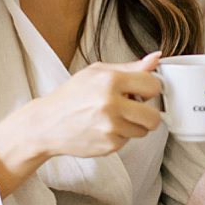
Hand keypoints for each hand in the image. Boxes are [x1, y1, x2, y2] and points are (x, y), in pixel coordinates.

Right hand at [0, 52, 162, 195]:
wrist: (47, 124)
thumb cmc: (72, 96)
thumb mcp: (97, 72)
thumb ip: (130, 67)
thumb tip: (156, 59)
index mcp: (110, 80)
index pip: (153, 86)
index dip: (149, 89)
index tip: (141, 92)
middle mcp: (111, 104)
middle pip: (154, 117)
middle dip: (147, 114)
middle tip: (131, 108)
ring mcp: (110, 127)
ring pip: (143, 131)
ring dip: (132, 125)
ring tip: (111, 117)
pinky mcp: (109, 145)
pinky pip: (128, 141)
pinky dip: (119, 136)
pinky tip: (103, 128)